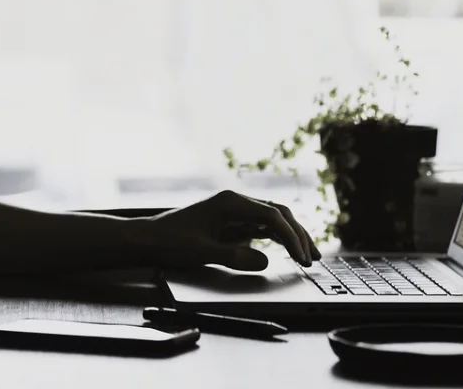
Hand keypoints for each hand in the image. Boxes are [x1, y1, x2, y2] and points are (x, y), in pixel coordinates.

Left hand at [139, 190, 319, 270]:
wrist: (149, 239)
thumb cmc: (170, 242)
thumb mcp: (200, 252)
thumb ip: (232, 256)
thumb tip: (265, 260)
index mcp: (229, 202)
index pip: (271, 215)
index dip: (290, 236)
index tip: (302, 256)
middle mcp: (235, 203)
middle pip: (278, 214)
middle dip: (298, 234)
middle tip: (313, 258)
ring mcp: (235, 212)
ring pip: (273, 220)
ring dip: (292, 236)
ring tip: (309, 256)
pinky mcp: (233, 223)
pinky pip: (263, 228)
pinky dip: (279, 239)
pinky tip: (290, 251)